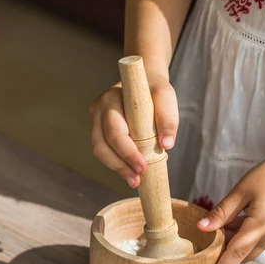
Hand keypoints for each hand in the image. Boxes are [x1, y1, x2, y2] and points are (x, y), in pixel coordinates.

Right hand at [90, 69, 178, 187]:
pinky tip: (131, 172)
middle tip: (138, 180)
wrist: (145, 82)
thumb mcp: (166, 96)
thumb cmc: (154, 89)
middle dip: (120, 165)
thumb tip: (166, 144)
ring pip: (100, 150)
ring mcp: (96, 120)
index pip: (115, 130)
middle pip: (102, 144)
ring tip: (135, 181)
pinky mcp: (99, 130)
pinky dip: (117, 164)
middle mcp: (99, 109)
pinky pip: (104, 152)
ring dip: (117, 168)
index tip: (143, 167)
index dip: (127, 152)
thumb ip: (168, 117)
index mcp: (111, 98)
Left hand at [198, 148, 264, 263]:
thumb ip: (222, 211)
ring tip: (212, 234)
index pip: (234, 256)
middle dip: (222, 257)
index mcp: (258, 228)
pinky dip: (240, 236)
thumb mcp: (242, 190)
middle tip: (202, 253)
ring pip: (247, 247)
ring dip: (231, 244)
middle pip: (240, 255)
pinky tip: (229, 223)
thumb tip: (202, 227)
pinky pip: (255, 239)